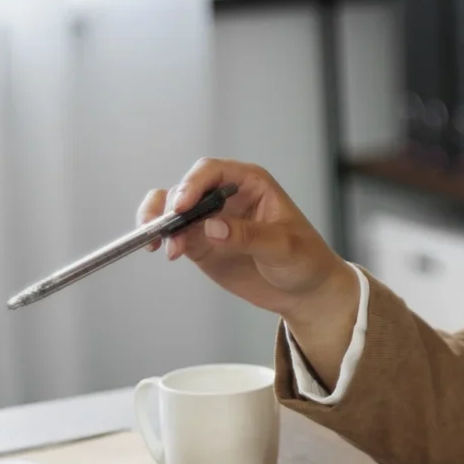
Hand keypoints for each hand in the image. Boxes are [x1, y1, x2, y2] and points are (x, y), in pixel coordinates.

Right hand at [136, 158, 355, 323]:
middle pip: (185, 188)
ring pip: (172, 209)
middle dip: (170, 206)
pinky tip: (164, 251)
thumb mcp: (283, 247)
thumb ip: (248, 235)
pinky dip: (162, 238)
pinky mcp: (202, 243)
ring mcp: (211, 219)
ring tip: (157, 243)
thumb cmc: (305, 259)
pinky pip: (174, 233)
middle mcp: (226, 196)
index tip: (181, 207)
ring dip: (159, 221)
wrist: (305, 291)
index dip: (192, 184)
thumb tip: (211, 227)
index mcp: (251, 183)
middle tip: (166, 230)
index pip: (212, 171)